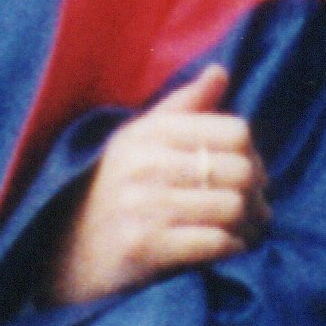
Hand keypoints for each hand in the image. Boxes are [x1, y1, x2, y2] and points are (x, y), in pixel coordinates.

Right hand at [46, 72, 255, 303]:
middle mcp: (144, 164)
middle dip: (257, 193)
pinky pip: (215, 243)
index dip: (253, 154)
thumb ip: (183, 106)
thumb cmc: (116, 192)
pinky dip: (231, 248)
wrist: (69, 253)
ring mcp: (142, 205)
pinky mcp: (144, 246)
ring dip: (248, 224)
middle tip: (256, 208)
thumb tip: (220, 72)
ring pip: (232, 206)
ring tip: (243, 228)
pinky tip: (226, 247)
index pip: (236, 132)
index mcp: (149, 132)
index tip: (249, 172)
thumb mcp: (139, 140)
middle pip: (240, 170)